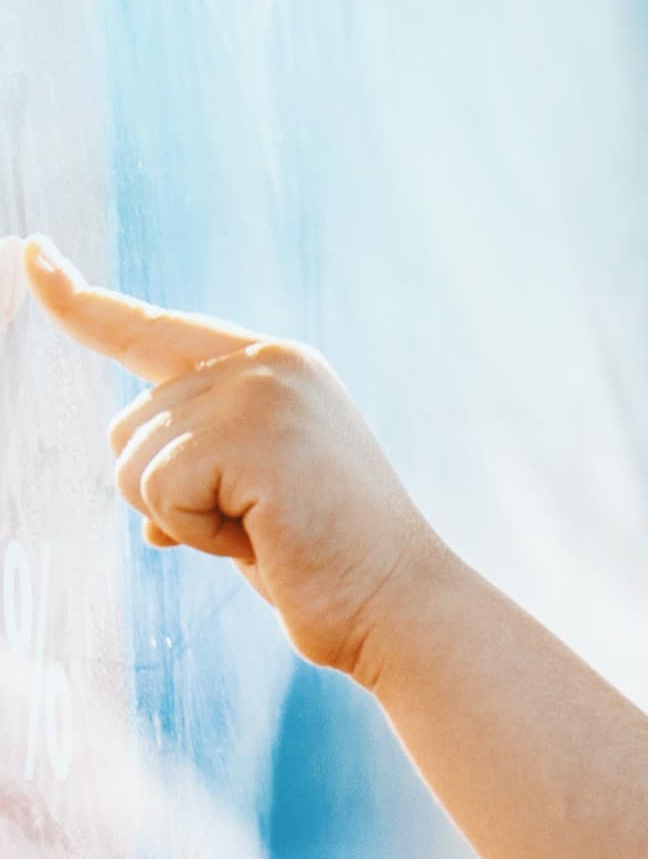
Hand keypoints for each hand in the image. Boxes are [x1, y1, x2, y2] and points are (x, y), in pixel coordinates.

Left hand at [21, 246, 445, 681]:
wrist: (401, 604)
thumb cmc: (328, 565)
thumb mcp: (251, 501)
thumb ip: (200, 477)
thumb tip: (152, 526)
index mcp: (273, 366)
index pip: (148, 328)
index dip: (79, 301)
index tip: (31, 254)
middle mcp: (266, 364)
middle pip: (126, 427)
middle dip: (167, 495)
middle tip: (260, 525)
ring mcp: (260, 394)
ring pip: (133, 462)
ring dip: (185, 519)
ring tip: (267, 532)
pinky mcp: (251, 436)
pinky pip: (157, 493)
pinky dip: (198, 535)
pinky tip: (264, 539)